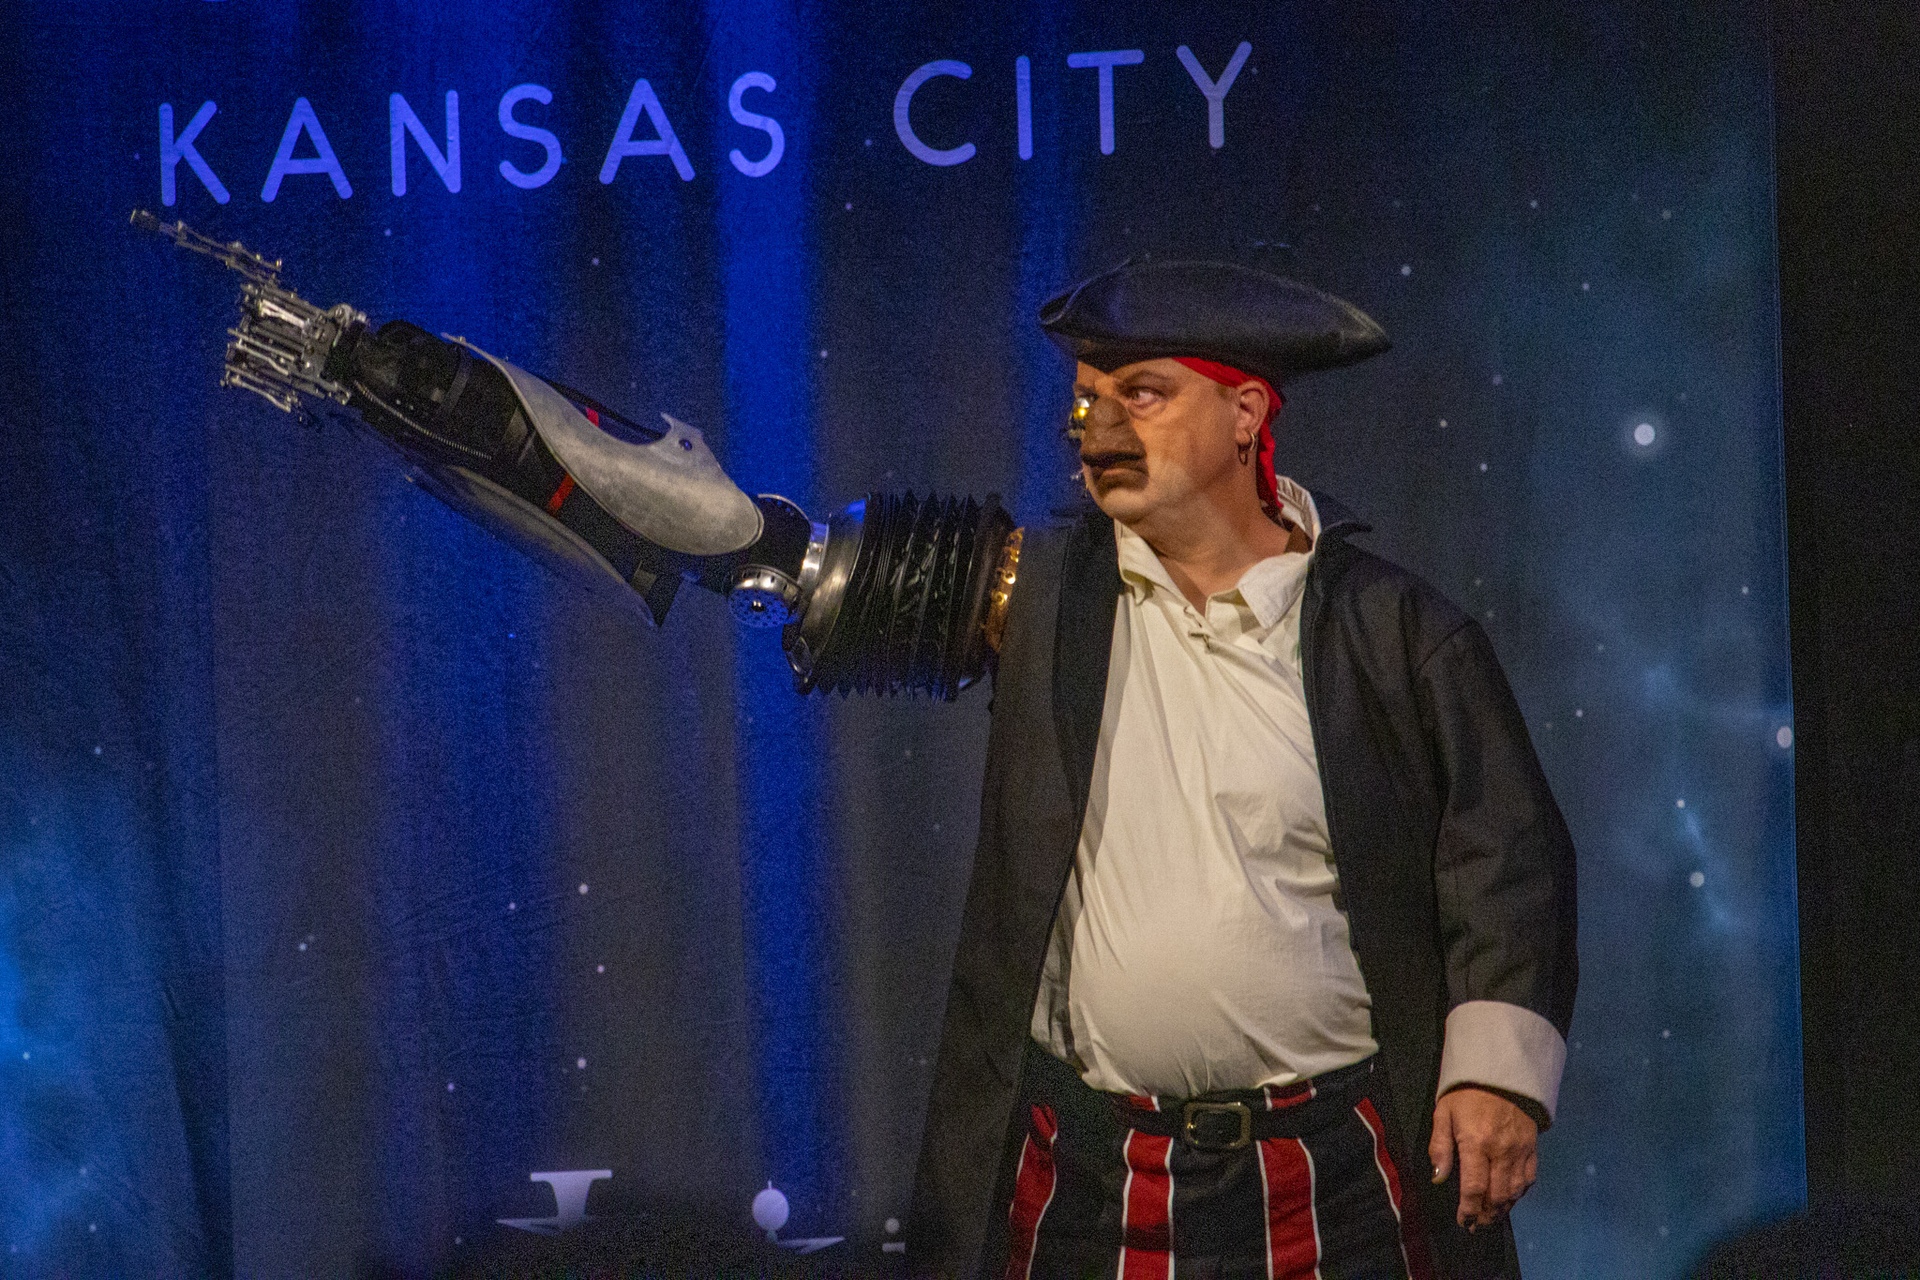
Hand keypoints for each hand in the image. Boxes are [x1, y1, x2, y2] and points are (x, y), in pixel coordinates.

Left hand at [1428, 1086, 1537, 1229]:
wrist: (1501, 1071)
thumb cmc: (1466, 1093)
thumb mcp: (1444, 1113)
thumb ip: (1440, 1147)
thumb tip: (1438, 1178)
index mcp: (1476, 1142)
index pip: (1475, 1187)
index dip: (1469, 1210)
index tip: (1464, 1222)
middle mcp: (1501, 1151)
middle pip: (1497, 1195)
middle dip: (1486, 1215)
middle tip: (1476, 1226)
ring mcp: (1520, 1150)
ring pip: (1515, 1191)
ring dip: (1503, 1209)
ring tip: (1491, 1218)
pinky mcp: (1533, 1147)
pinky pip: (1529, 1178)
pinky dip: (1520, 1194)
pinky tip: (1509, 1199)